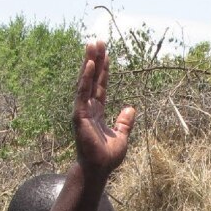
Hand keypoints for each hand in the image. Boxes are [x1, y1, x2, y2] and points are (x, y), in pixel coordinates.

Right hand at [73, 40, 135, 176]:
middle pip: (92, 78)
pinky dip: (85, 79)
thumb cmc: (107, 157)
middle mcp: (89, 107)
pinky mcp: (80, 115)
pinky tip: (88, 64)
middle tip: (97, 40)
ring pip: (86, 81)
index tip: (105, 53)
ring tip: (92, 45)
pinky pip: (82, 93)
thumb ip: (125, 122)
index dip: (103, 69)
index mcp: (98, 111)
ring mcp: (83, 110)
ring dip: (89, 63)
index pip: (100, 85)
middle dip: (95, 59)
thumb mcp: (122, 136)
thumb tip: (131, 108)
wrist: (98, 169)